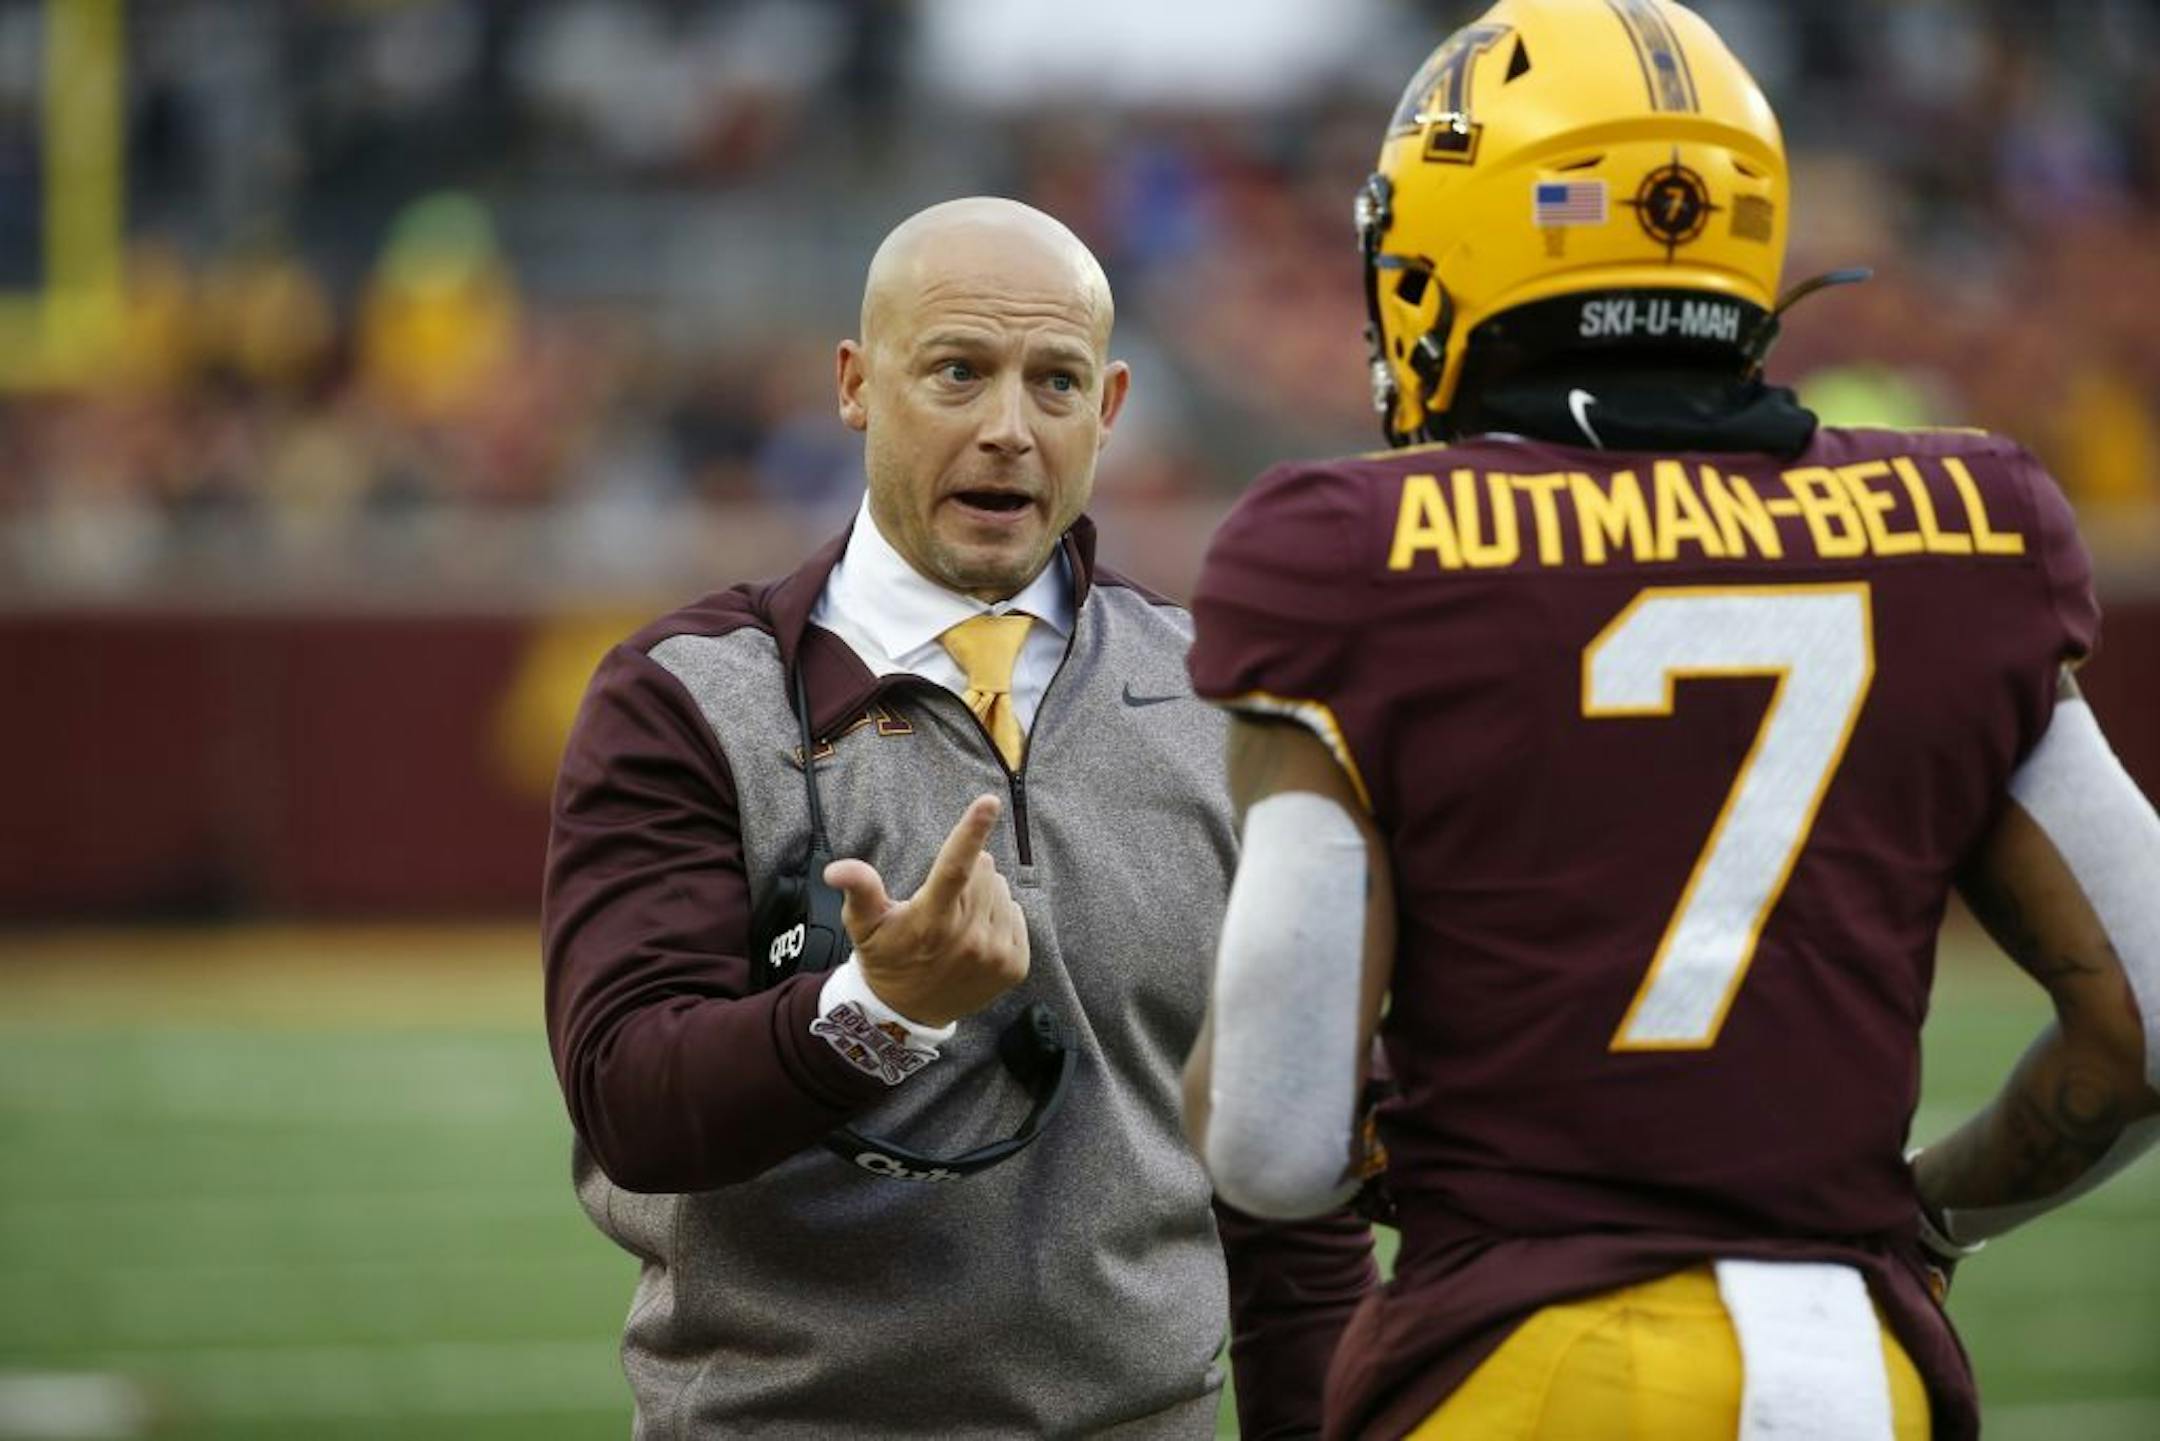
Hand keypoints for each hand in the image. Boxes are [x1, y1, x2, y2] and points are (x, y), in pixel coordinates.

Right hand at [823, 795, 1029, 1027]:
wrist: (909, 1015)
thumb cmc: (885, 959)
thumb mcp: (863, 927)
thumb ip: (859, 891)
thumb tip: (836, 869)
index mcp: (931, 921)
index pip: (955, 868)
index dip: (972, 830)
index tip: (989, 801)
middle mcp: (968, 938)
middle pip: (983, 871)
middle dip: (966, 874)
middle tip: (941, 901)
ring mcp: (995, 953)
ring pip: (1001, 890)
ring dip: (983, 896)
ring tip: (957, 921)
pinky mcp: (1015, 965)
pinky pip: (1016, 914)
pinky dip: (999, 917)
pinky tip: (976, 936)